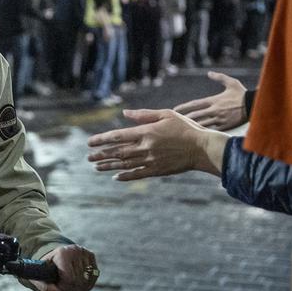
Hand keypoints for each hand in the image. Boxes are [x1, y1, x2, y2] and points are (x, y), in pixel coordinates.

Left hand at [36, 244, 98, 290]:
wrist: (54, 255)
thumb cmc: (46, 268)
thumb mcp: (40, 277)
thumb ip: (47, 288)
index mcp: (62, 253)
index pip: (70, 279)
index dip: (63, 287)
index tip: (57, 285)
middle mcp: (75, 250)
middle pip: (79, 281)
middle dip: (70, 287)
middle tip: (63, 284)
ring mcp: (84, 252)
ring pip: (87, 281)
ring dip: (78, 287)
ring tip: (69, 282)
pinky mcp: (91, 255)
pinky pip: (93, 277)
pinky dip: (86, 283)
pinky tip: (78, 280)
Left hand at [87, 108, 227, 180]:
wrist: (202, 148)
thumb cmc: (185, 128)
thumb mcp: (165, 114)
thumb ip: (144, 115)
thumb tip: (125, 113)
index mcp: (146, 132)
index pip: (117, 136)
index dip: (101, 139)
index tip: (90, 143)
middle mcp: (145, 147)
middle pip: (117, 152)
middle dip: (101, 154)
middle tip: (88, 157)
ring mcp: (150, 160)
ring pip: (124, 164)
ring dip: (108, 166)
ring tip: (96, 167)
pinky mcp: (157, 170)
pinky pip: (137, 174)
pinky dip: (125, 176)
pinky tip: (115, 177)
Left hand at [173, 71, 246, 129]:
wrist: (255, 106)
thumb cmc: (242, 93)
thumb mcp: (232, 83)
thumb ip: (219, 77)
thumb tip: (209, 73)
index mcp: (214, 100)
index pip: (195, 104)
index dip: (183, 107)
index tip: (175, 110)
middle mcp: (214, 110)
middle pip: (195, 116)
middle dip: (184, 119)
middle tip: (175, 122)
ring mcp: (219, 119)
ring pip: (201, 124)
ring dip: (192, 126)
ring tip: (182, 129)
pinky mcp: (225, 126)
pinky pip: (211, 130)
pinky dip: (203, 132)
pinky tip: (196, 135)